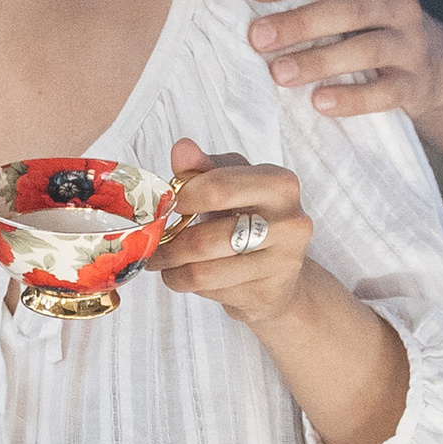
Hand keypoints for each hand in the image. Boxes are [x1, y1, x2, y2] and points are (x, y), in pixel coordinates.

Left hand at [155, 141, 316, 327]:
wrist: (282, 271)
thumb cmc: (251, 217)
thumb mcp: (232, 183)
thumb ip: (203, 168)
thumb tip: (182, 149)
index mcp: (281, 185)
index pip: (218, 188)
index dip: (181, 198)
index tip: (166, 204)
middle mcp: (290, 223)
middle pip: (206, 239)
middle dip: (169, 244)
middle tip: (152, 242)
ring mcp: (281, 263)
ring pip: (203, 271)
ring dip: (172, 268)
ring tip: (162, 260)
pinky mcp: (268, 294)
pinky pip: (211, 291)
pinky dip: (189, 284)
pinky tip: (188, 274)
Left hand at [240, 0, 442, 124]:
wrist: (431, 63)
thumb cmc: (367, 14)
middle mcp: (398, 3)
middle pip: (351, 8)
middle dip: (302, 22)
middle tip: (256, 37)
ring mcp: (410, 44)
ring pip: (368, 49)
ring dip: (321, 61)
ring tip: (279, 73)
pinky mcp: (415, 83)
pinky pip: (387, 92)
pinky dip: (353, 98)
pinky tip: (320, 103)